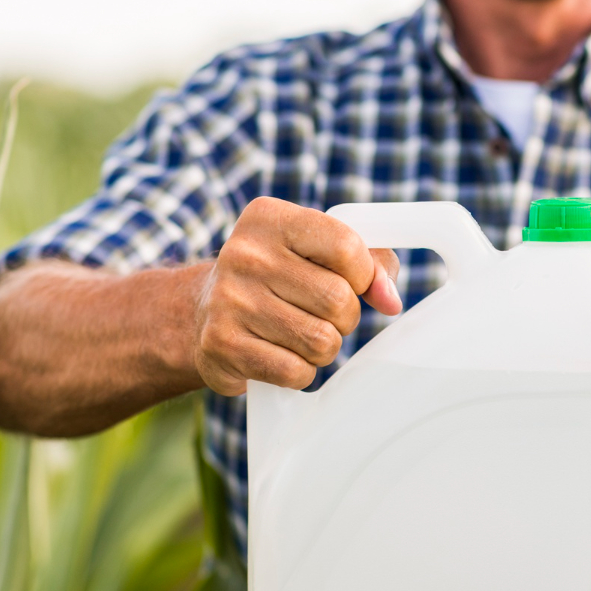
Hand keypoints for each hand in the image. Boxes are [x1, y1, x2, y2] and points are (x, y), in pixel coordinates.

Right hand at [193, 197, 401, 394]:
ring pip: (321, 341)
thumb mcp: (318, 251)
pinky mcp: (221, 345)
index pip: (346, 246)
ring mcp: (229, 300)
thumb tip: (390, 300)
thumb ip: (370, 263)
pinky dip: (300, 372)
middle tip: (320, 314)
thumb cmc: (279, 278)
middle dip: (343, 317)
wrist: (200, 313)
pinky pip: (295, 372)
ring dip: (323, 348)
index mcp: (269, 218)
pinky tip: (280, 355)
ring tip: (298, 334)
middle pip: (338, 300)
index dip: (362, 275)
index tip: (349, 282)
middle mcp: (244, 254)